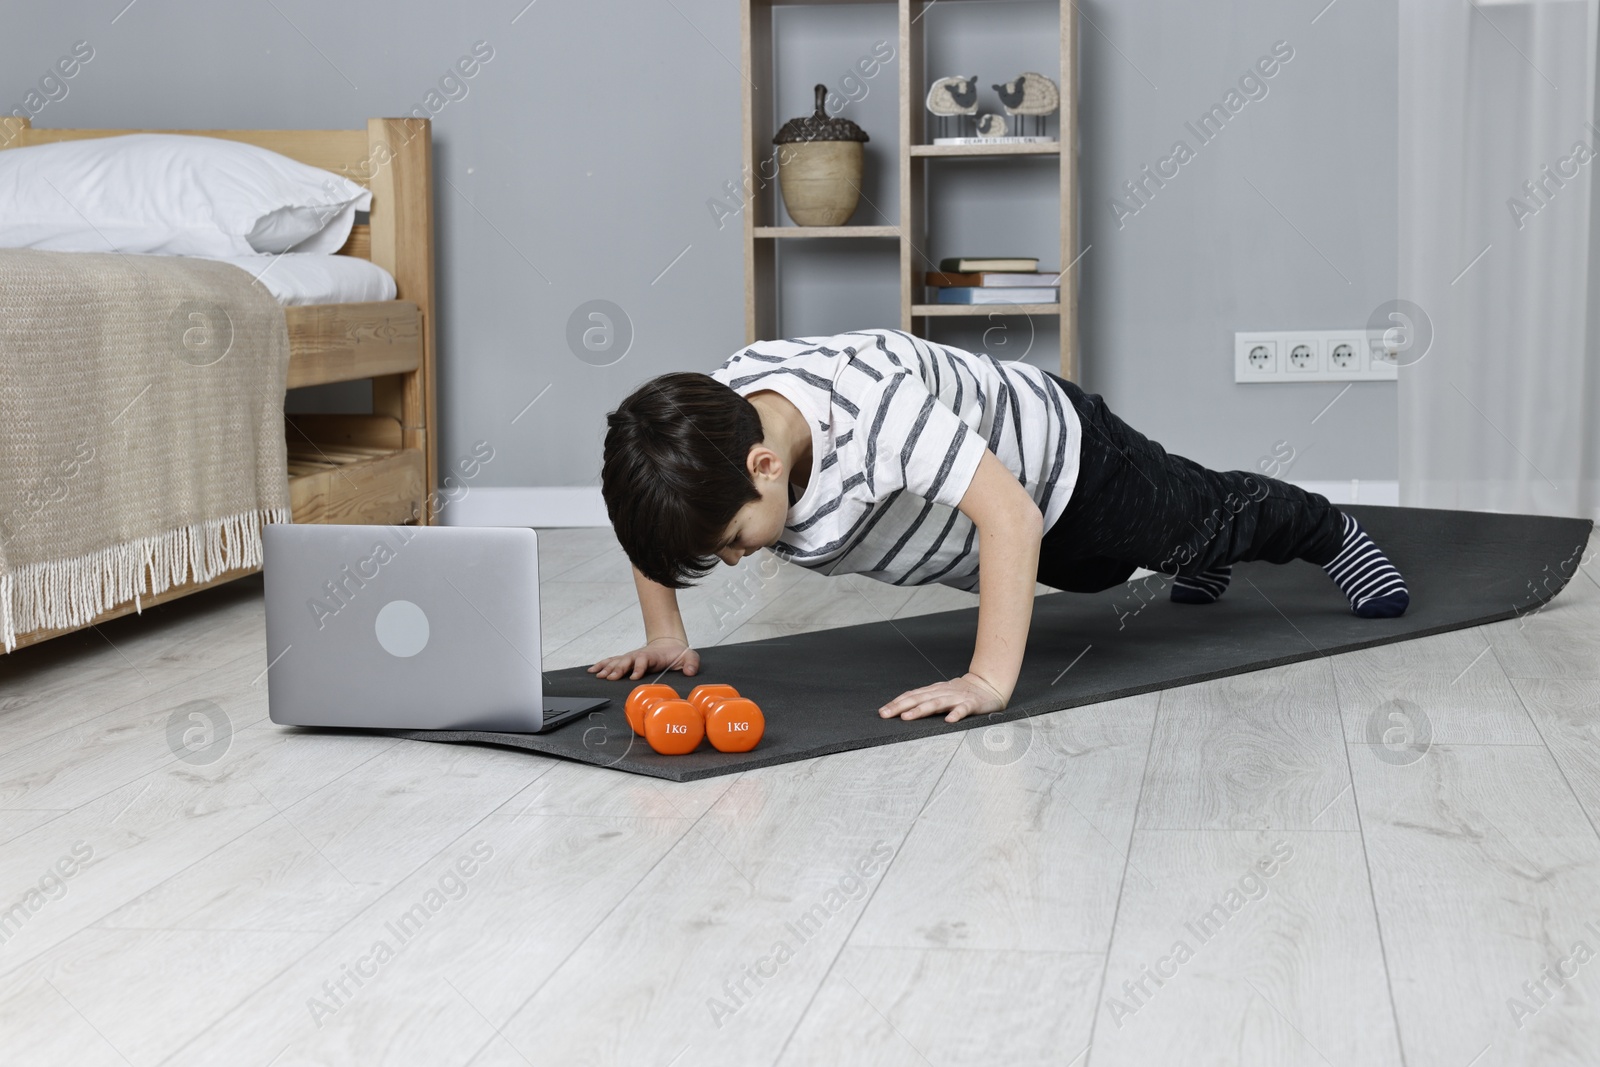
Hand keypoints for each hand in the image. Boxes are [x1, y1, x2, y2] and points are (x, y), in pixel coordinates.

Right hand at [588, 637, 699, 680]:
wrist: (669, 645)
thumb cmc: (678, 653)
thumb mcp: (689, 656)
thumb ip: (692, 663)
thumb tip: (691, 672)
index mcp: (652, 656)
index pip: (643, 660)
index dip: (639, 668)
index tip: (634, 677)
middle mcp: (639, 655)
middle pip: (626, 661)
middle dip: (618, 669)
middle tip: (610, 678)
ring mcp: (631, 657)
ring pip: (617, 661)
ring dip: (607, 668)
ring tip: (597, 675)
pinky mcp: (627, 660)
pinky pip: (612, 661)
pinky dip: (602, 665)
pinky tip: (592, 671)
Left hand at [878, 672, 1006, 722]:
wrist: (989, 685)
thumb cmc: (962, 693)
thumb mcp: (941, 694)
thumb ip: (926, 700)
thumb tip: (903, 710)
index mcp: (934, 691)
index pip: (912, 695)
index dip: (896, 703)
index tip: (882, 712)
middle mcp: (943, 692)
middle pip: (919, 698)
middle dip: (900, 706)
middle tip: (886, 714)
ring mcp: (957, 697)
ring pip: (936, 703)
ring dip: (921, 709)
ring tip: (907, 717)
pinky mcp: (972, 704)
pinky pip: (963, 709)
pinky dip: (956, 714)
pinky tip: (949, 721)